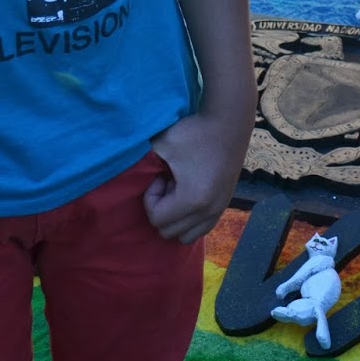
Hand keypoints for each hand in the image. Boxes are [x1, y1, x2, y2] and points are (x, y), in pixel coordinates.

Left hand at [144, 111, 249, 244]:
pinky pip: (201, 229)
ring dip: (175, 219)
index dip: (151, 198)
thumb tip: (129, 173)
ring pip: (185, 236)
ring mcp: (218, 211)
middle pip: (168, 232)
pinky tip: (190, 194)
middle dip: (161, 209)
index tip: (160, 176)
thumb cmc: (195, 133)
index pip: (157, 219)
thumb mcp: (163, 143)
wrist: (229, 124)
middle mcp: (207, 212)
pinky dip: (190, 220)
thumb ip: (143, 162)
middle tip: (167, 183)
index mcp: (191, 200)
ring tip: (178, 192)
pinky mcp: (224, 206)